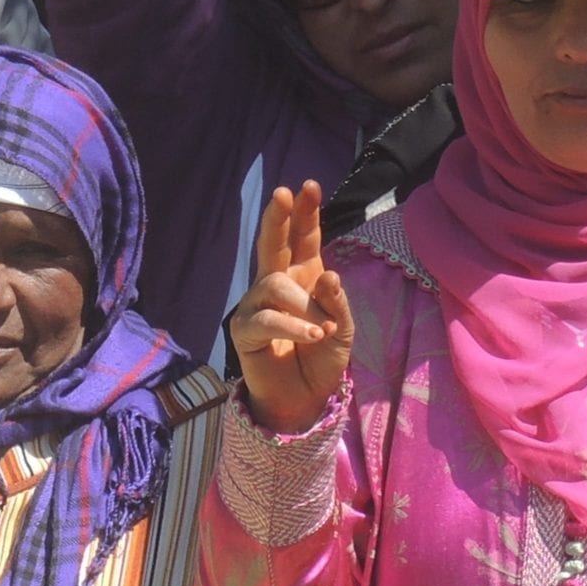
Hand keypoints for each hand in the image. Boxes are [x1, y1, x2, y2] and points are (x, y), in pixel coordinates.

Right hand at [230, 181, 353, 432]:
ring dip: (303, 305)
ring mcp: (256, 305)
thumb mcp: (342, 330)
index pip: (304, 239)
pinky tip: (312, 336)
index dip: (306, 213)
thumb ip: (337, 303)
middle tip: (284, 193)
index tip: (309, 186)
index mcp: (304, 277)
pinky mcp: (244, 329)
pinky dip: (293, 325)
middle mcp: (277, 284)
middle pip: (273, 244)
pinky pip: (266, 317)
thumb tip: (328, 275)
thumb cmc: (321, 360)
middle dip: (278, 218)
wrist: (302, 399)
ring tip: (322, 329)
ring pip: (274, 284)